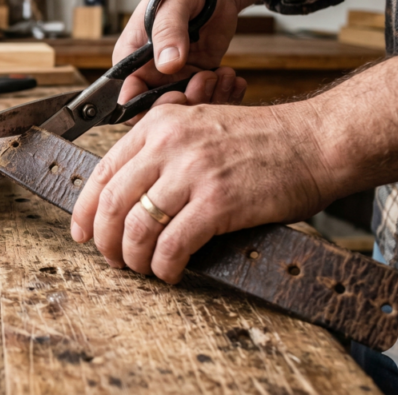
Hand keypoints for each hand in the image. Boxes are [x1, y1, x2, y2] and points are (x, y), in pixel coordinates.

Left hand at [69, 101, 331, 283]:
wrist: (315, 141)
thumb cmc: (262, 141)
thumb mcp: (199, 127)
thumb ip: (163, 152)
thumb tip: (129, 196)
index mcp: (159, 125)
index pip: (103, 171)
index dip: (85, 209)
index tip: (81, 233)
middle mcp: (169, 144)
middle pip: (113, 203)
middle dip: (105, 241)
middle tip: (112, 260)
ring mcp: (193, 172)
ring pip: (138, 227)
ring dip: (133, 258)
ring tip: (142, 269)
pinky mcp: (218, 201)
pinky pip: (173, 244)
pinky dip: (164, 266)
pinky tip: (170, 272)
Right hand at [115, 0, 245, 111]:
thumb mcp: (173, 4)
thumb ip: (168, 32)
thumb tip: (167, 64)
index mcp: (130, 59)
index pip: (127, 99)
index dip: (147, 108)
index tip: (175, 96)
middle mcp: (149, 73)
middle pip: (158, 110)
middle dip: (185, 102)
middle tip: (206, 80)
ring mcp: (174, 77)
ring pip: (187, 108)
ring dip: (209, 97)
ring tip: (224, 74)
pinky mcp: (197, 77)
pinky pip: (207, 98)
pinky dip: (223, 93)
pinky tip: (232, 78)